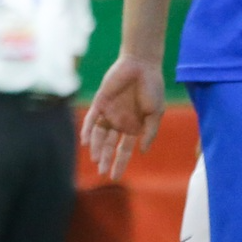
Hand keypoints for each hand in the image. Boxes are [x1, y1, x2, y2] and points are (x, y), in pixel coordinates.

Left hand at [81, 53, 165, 179]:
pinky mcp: (100, 102)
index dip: (120, 162)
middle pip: (109, 145)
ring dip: (97, 147)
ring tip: (95, 160)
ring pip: (99, 135)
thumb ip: (149, 132)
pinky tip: (85, 142)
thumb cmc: (152, 88)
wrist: (142, 65)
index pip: (124, 149)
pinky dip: (87, 130)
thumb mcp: (156, 113)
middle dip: (105, 158)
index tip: (115, 176)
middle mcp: (119, 122)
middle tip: (102, 172)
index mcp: (133, 126)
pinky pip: (91, 118)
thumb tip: (143, 151)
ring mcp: (109, 112)